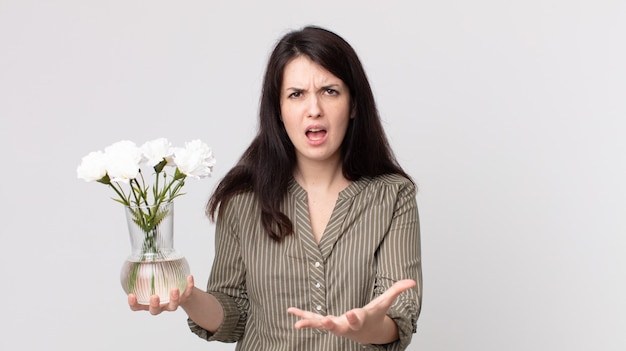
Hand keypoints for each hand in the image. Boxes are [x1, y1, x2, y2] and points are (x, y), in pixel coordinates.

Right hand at [128, 275, 194, 314]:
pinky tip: (189, 277)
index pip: (137, 306)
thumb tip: (140, 253)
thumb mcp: (152, 277)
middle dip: (154, 305)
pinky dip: (189, 286)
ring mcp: (171, 304)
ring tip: (175, 289)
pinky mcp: (184, 299)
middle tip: (155, 296)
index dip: (133, 303)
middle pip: (155, 310)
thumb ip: (145, 269)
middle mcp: (160, 305)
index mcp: (148, 302)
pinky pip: (187, 294)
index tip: (132, 295)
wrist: (180, 288)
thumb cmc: (161, 282)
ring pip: (172, 306)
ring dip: (174, 298)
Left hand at [287, 279, 415, 344]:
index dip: (355, 316)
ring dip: (310, 323)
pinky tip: (292, 312)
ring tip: (298, 323)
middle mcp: (346, 325)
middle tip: (325, 322)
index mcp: (360, 319)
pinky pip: (313, 319)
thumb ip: (397, 290)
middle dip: (331, 325)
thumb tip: (412, 281)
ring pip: (321, 325)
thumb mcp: (385, 302)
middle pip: (338, 326)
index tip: (352, 314)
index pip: (358, 318)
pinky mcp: (326, 323)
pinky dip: (303, 316)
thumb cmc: (375, 315)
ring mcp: (334, 325)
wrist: (367, 333)